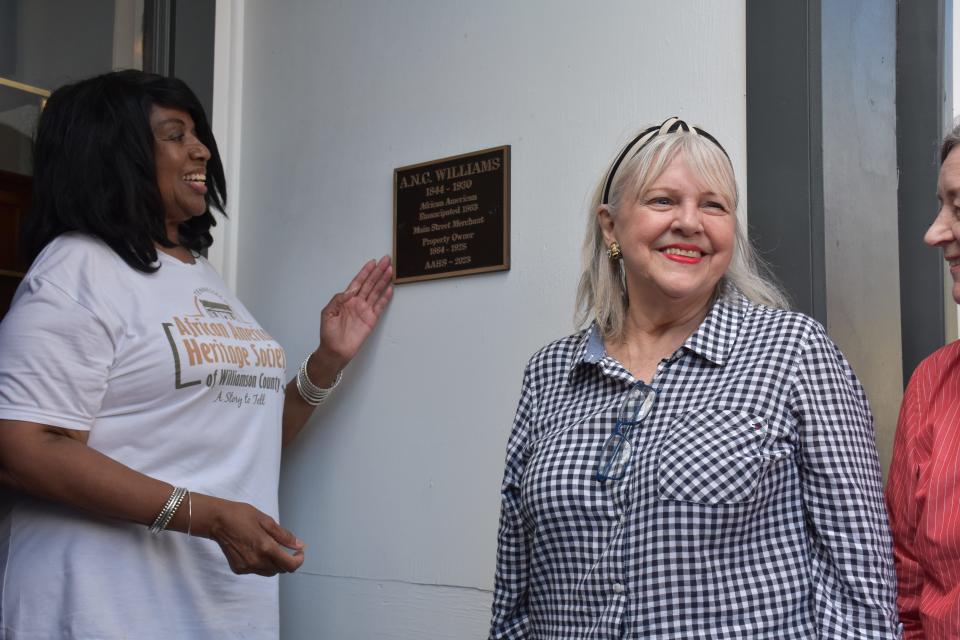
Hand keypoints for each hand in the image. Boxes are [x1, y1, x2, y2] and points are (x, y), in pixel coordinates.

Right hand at [207, 499, 304, 576]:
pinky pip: (257, 570)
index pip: (290, 565)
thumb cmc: (241, 516)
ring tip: (271, 547)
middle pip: (281, 570)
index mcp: (266, 548)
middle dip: (287, 560)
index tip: (299, 552)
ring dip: (275, 563)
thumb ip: (284, 536)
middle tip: (287, 547)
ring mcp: (246, 567)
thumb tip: (299, 545)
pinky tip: (256, 550)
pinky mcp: (238, 569)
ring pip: (269, 572)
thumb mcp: (266, 521)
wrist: (217, 521)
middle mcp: (256, 561)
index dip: (299, 560)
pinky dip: (261, 564)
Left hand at [316, 255, 392, 370]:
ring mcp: (365, 310)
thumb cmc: (329, 333)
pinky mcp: (371, 320)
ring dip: (383, 281)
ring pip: (376, 292)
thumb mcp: (327, 312)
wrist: (334, 351)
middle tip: (386, 260)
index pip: (358, 282)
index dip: (365, 272)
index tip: (372, 262)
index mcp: (346, 300)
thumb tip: (351, 290)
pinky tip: (390, 288)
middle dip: (378, 272)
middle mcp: (357, 303)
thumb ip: (338, 299)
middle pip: (370, 283)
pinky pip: (380, 306)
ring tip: (390, 270)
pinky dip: (385, 297)